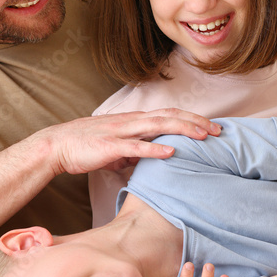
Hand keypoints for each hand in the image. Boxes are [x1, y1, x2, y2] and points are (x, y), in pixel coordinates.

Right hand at [40, 109, 220, 175]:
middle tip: (219, 130)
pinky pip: (136, 146)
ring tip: (203, 136)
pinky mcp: (111, 146)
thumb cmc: (87, 147)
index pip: (170, 115)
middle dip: (196, 122)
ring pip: (158, 126)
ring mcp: (122, 132)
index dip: (192, 120)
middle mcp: (132, 122)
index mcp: (135, 121)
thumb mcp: (118, 149)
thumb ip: (136, 151)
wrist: (57, 146)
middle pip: (171, 117)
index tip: (211, 128)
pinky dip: (155, 148)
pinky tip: (172, 151)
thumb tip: (151, 160)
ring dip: (183, 130)